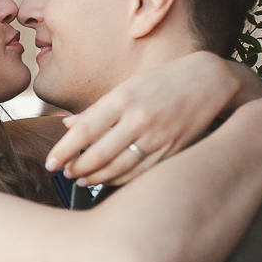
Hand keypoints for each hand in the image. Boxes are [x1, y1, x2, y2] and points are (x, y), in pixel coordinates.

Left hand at [45, 53, 254, 187]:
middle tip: (63, 174)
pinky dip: (120, 180)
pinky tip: (107, 181)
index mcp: (123, 99)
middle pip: (98, 153)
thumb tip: (68, 125)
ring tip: (80, 180)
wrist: (211, 80)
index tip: (50, 162)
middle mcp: (138, 118)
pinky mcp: (171, 150)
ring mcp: (156, 136)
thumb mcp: (128, 86)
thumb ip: (98, 109)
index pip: (84, 130)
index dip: (63, 150)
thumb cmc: (164, 81)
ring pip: (118, 166)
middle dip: (76, 168)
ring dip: (95, 177)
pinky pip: (140, 172)